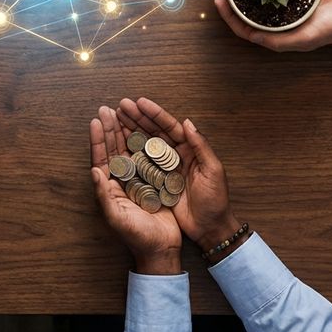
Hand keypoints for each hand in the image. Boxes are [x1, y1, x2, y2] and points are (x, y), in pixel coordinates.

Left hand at [90, 105, 181, 274]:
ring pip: (130, 148)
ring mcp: (138, 179)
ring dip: (125, 130)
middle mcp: (123, 180)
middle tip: (107, 108)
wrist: (161, 249)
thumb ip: (103, 195)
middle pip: (114, 148)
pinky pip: (148, 156)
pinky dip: (145, 141)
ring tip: (122, 112)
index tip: (96, 120)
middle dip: (110, 128)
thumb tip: (93, 171)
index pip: (101, 158)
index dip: (97, 139)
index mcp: (110, 186)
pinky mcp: (154, 180)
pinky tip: (144, 127)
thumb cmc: (137, 236)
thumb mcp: (117, 218)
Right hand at [115, 98, 243, 262]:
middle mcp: (175, 155)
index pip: (170, 127)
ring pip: (145, 144)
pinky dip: (129, 152)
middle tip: (121, 105)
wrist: (210, 229)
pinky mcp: (156, 181)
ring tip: (115, 118)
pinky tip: (117, 143)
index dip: (154, 114)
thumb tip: (187, 122)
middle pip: (154, 132)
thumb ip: (201, 147)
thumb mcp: (213, 171)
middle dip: (138, 117)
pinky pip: (141, 163)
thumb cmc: (216, 201)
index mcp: (190, 149)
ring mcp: (164, 168)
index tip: (139, 102)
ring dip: (130, 130)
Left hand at [211, 0, 331, 52]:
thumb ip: (277, 40)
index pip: (240, 25)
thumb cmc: (328, 29)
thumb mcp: (302, 37)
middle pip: (241, 11)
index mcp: (271, 35)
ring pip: (250, 0)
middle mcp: (271, 23)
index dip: (226, 13)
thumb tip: (253, 37)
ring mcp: (278, 11)